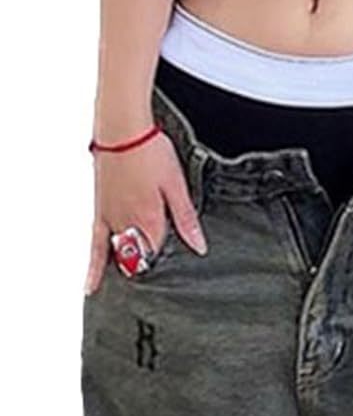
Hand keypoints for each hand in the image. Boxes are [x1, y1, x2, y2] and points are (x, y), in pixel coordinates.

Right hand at [84, 129, 207, 293]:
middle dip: (148, 267)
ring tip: (136, 282)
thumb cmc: (151, 150)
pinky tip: (91, 288)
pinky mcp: (99, 212)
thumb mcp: (177, 184)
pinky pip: (94, 246)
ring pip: (119, 256)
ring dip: (128, 267)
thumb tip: (199, 247)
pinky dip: (94, 269)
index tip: (176, 268)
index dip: (167, 262)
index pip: (159, 255)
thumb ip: (186, 219)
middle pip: (139, 259)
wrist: (121, 128)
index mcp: (150, 219)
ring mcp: (111, 220)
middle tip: (158, 274)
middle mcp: (127, 224)